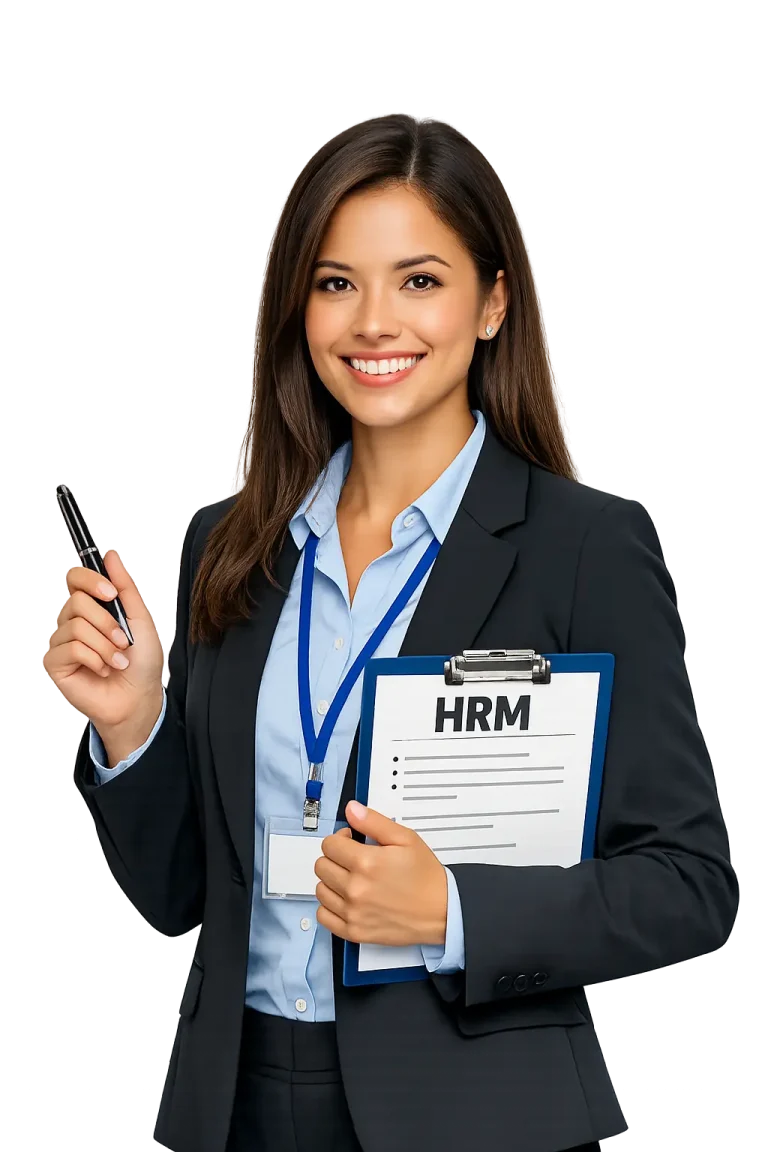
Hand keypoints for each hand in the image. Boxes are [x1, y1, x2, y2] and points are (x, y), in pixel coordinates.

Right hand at [42, 550, 164, 730]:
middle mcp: (73, 621)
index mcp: (92, 607)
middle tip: (123, 641)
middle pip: (77, 601)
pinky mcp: (56, 663)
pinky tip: (103, 670)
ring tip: (117, 660)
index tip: (111, 593)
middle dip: (107, 623)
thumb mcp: (140, 619)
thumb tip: (110, 555)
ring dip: (105, 645)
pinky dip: (95, 659)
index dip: (91, 580)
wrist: (139, 697)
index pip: (76, 578)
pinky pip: (72, 648)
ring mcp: (62, 641)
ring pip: (77, 626)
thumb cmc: (141, 662)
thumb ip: (125, 586)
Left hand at [314, 801, 447, 946]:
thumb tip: (351, 810)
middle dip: (335, 857)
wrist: (441, 911)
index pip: (329, 845)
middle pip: (321, 866)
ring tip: (351, 879)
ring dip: (332, 881)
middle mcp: (355, 889)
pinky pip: (324, 916)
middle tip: (353, 859)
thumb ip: (374, 822)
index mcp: (366, 862)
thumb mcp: (405, 839)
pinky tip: (344, 899)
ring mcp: (353, 913)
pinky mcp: (354, 932)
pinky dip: (330, 906)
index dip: (340, 838)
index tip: (351, 841)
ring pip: (320, 889)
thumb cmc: (425, 877)